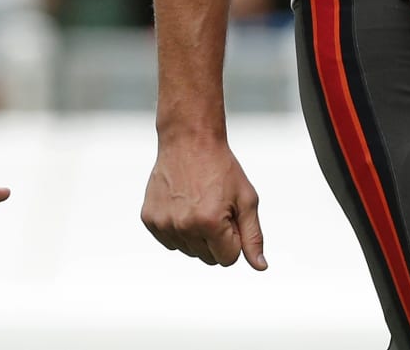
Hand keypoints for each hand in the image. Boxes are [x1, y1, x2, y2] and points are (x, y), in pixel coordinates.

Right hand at [141, 133, 265, 269]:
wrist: (189, 143)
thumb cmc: (222, 170)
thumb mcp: (247, 199)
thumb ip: (253, 236)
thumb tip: (260, 267)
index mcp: (210, 223)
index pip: (228, 259)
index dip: (234, 240)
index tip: (232, 217)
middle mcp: (183, 227)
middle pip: (208, 258)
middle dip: (217, 240)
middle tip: (217, 209)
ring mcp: (163, 224)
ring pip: (188, 252)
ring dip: (197, 236)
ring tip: (200, 205)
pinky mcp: (149, 220)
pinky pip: (170, 242)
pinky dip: (179, 230)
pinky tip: (184, 206)